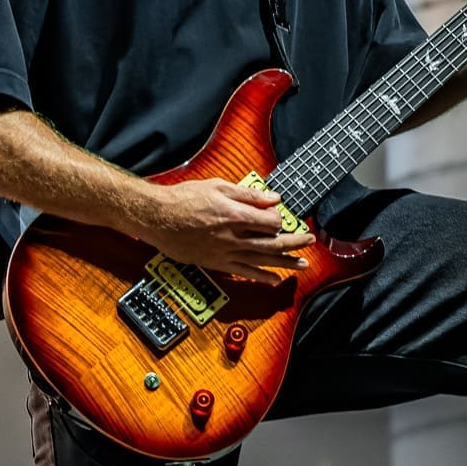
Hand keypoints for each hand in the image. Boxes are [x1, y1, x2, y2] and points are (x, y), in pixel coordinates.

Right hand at [134, 178, 314, 285]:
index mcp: (233, 215)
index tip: (280, 215)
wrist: (157, 217)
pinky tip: (274, 279)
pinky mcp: (215, 263)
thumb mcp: (217, 186)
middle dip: (293, 243)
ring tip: (302, 264)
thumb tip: (274, 199)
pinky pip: (243, 272)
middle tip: (309, 241)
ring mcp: (224, 253)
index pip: (269, 221)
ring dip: (284, 263)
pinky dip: (260, 276)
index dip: (279, 218)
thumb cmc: (185, 198)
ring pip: (261, 260)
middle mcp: (231, 237)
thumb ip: (247, 194)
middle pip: (271, 244)